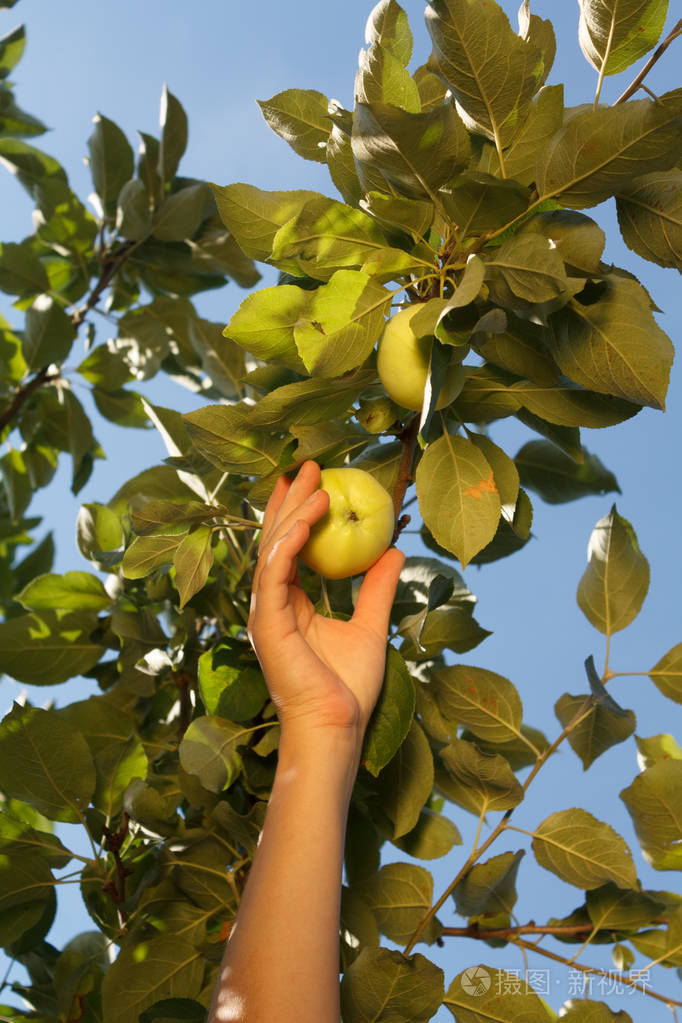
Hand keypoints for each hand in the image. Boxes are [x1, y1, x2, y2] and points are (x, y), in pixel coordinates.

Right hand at [248, 461, 403, 747]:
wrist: (337, 727)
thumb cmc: (349, 687)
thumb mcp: (370, 625)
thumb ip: (378, 588)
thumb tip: (394, 550)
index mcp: (292, 605)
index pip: (290, 548)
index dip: (298, 513)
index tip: (315, 481)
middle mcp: (274, 604)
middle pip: (277, 541)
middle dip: (290, 501)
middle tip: (308, 466)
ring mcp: (267, 613)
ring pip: (274, 550)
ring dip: (292, 513)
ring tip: (314, 483)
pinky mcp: (267, 622)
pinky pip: (274, 573)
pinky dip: (289, 542)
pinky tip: (307, 516)